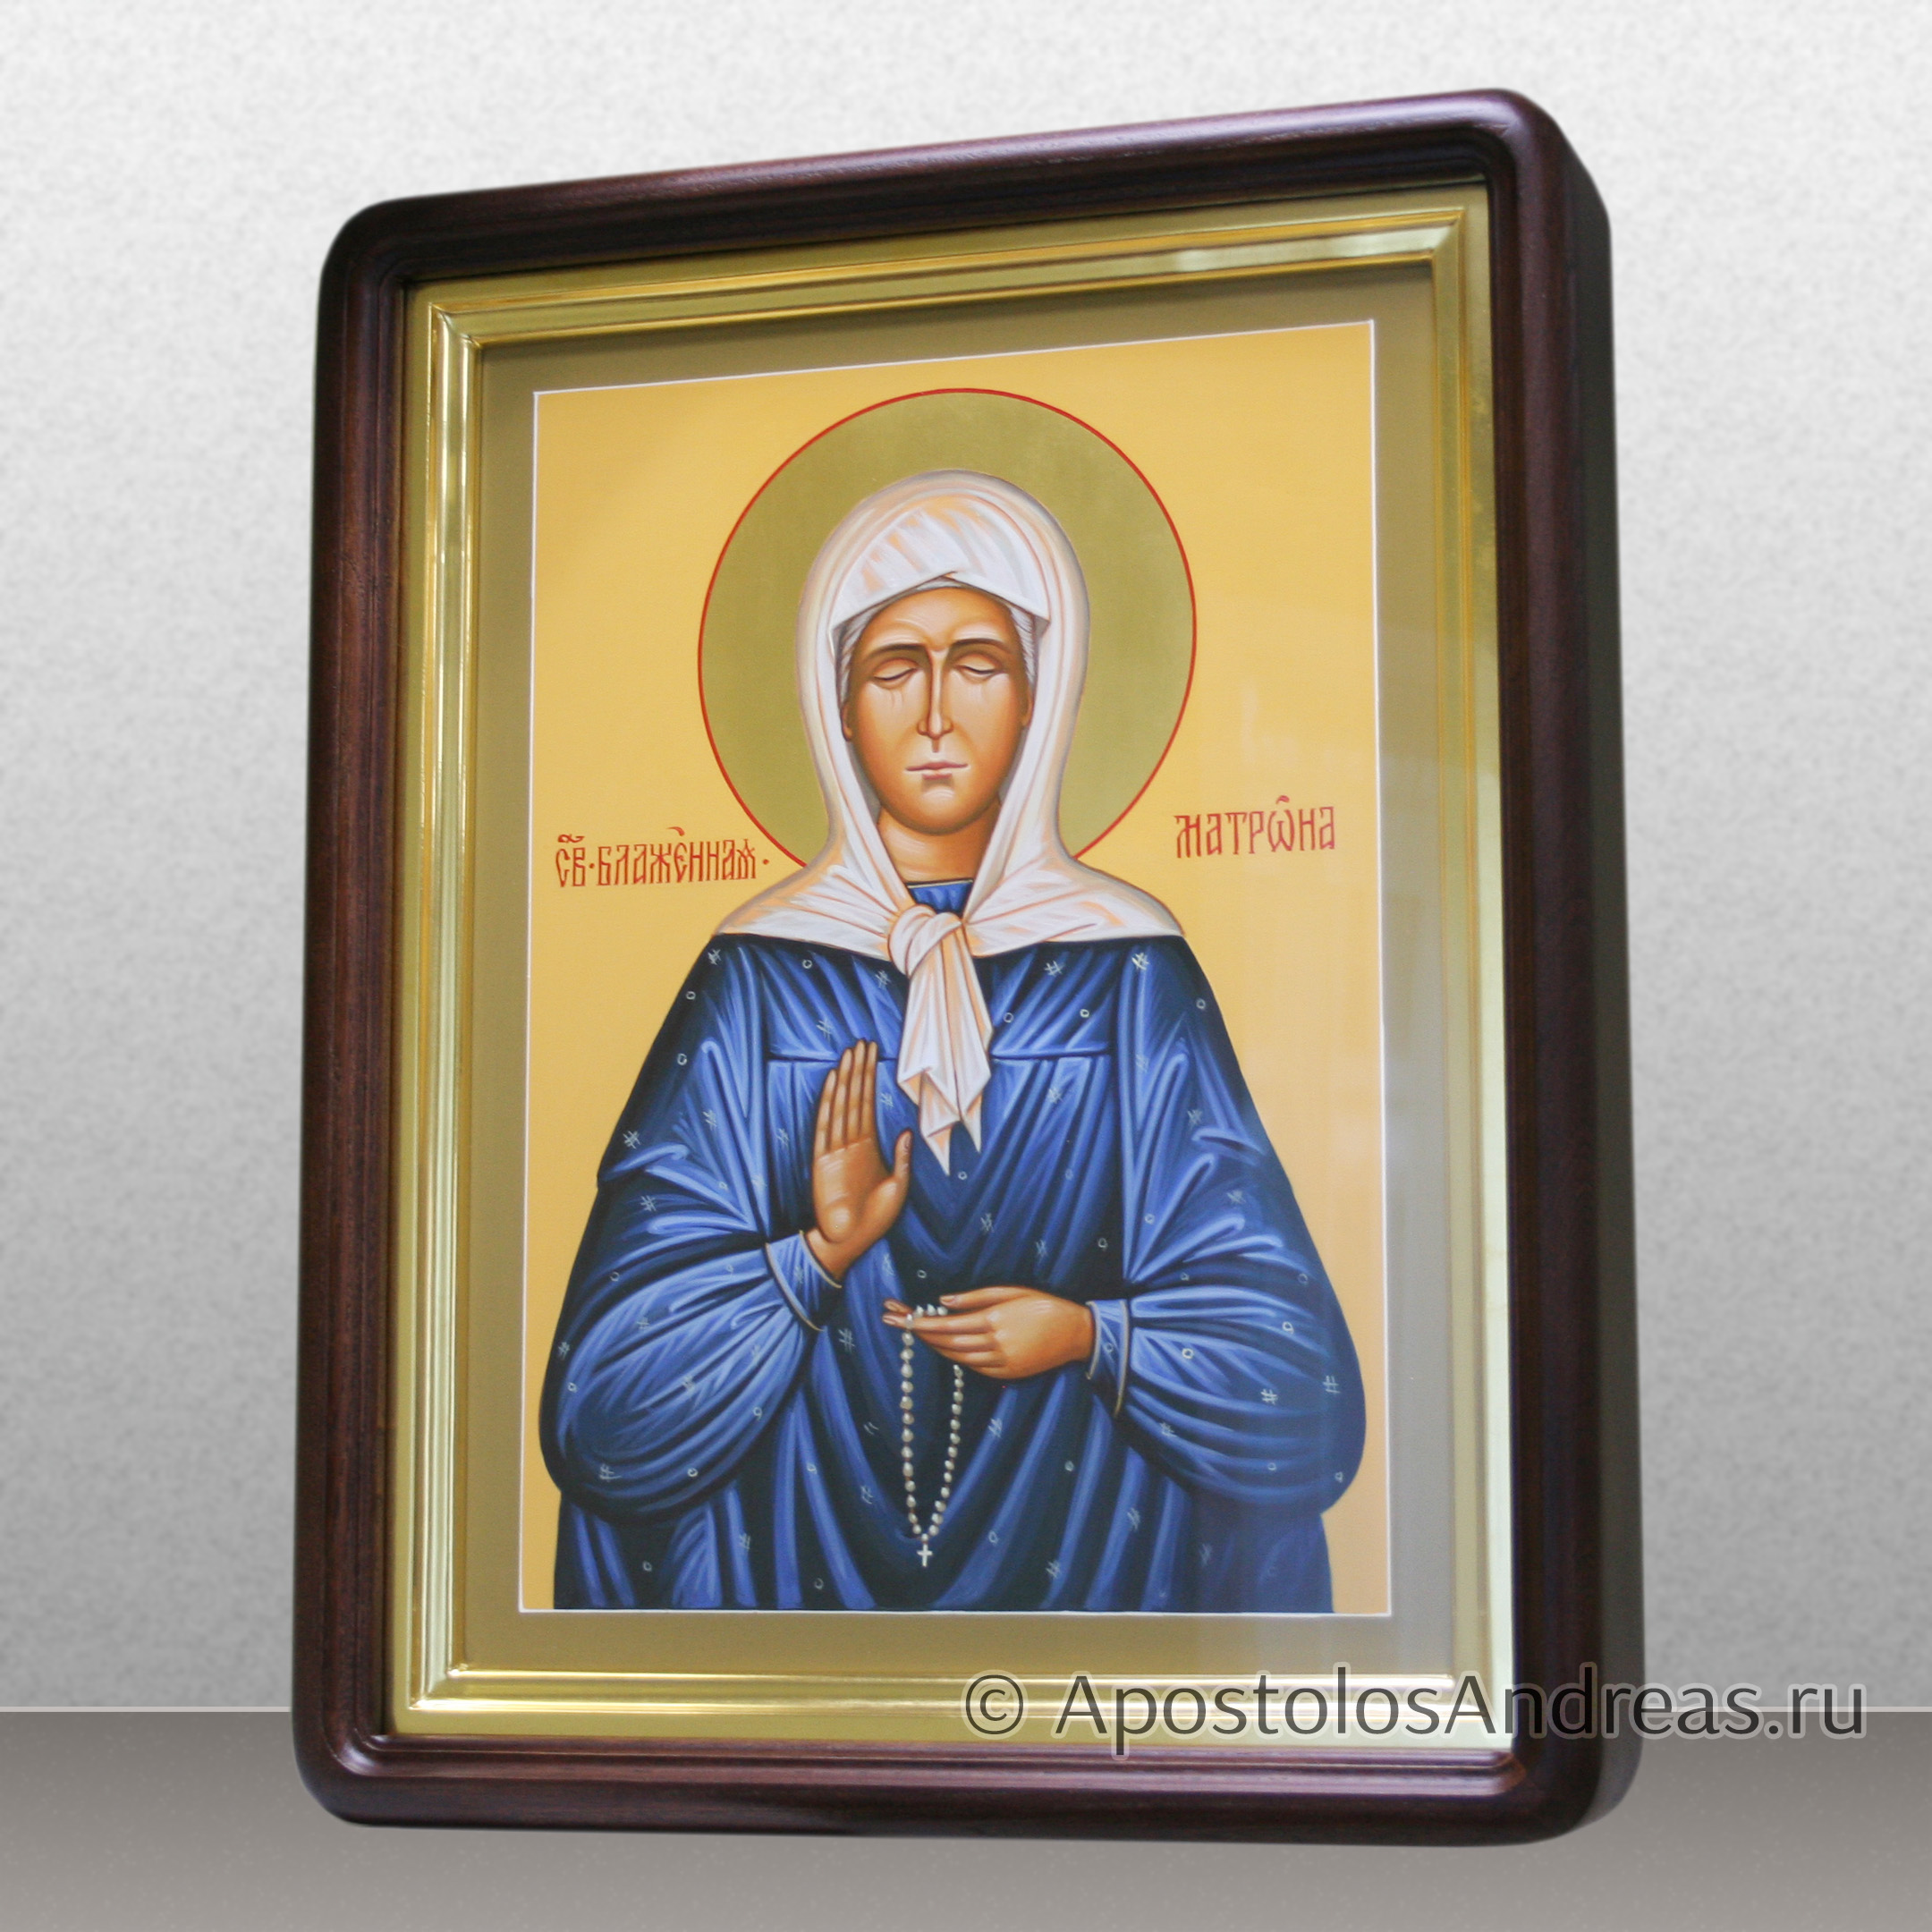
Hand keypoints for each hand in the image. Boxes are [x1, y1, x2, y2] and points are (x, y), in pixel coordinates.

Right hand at [804, 1041, 912, 1281]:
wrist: (850, 1242)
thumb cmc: (876, 1219)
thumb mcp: (898, 1187)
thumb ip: (902, 1159)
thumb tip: (908, 1131)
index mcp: (869, 1147)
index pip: (869, 1105)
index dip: (870, 1080)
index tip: (872, 1055)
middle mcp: (852, 1143)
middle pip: (855, 1099)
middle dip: (858, 1071)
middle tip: (860, 1043)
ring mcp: (836, 1149)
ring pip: (841, 1106)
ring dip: (845, 1081)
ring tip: (848, 1055)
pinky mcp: (822, 1160)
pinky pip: (826, 1126)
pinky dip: (829, 1104)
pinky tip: (833, 1084)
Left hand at [884, 1287, 1095, 1381]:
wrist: (1076, 1334)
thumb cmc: (1044, 1304)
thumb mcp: (1012, 1292)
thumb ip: (976, 1297)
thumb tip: (944, 1300)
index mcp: (994, 1320)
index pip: (947, 1324)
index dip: (921, 1322)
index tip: (900, 1317)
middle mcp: (995, 1344)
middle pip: (947, 1342)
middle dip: (919, 1333)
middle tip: (894, 1322)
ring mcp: (1001, 1362)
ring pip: (957, 1357)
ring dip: (934, 1347)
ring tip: (914, 1334)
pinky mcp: (1007, 1374)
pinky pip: (973, 1367)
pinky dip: (956, 1358)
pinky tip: (944, 1348)